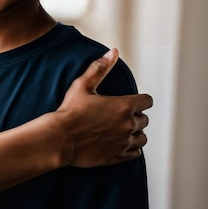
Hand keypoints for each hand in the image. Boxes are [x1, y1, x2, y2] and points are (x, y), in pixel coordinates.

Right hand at [54, 48, 151, 167]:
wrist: (60, 138)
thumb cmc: (70, 111)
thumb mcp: (82, 85)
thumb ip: (100, 68)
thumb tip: (113, 52)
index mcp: (124, 106)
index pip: (147, 101)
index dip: (139, 99)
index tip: (129, 100)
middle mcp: (129, 125)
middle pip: (144, 119)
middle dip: (134, 116)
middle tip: (118, 114)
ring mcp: (124, 143)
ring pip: (142, 137)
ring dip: (134, 132)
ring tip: (120, 129)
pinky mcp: (118, 156)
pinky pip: (135, 153)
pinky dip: (130, 148)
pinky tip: (118, 142)